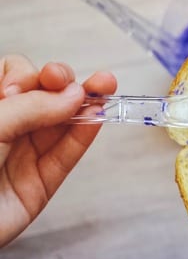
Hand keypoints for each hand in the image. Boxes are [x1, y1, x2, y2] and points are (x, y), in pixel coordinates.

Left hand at [0, 55, 116, 246]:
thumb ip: (29, 109)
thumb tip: (73, 96)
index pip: (13, 75)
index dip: (24, 76)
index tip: (17, 90)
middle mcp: (4, 130)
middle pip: (43, 94)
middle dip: (61, 82)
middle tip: (64, 81)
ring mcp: (21, 155)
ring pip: (61, 123)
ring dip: (86, 103)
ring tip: (105, 87)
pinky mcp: (39, 183)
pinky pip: (66, 155)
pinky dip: (85, 135)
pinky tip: (97, 115)